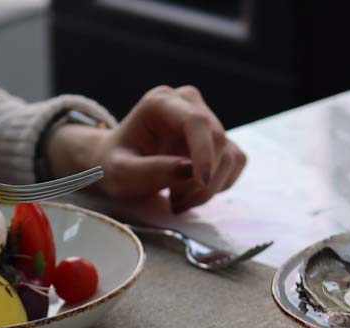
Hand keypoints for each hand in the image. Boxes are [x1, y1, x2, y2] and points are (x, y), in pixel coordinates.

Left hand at [46, 85, 245, 211]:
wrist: (119, 163)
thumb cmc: (115, 164)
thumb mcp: (121, 172)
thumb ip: (150, 170)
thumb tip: (190, 169)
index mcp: (161, 102)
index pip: (196, 121)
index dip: (204, 152)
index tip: (201, 182)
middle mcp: (188, 103)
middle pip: (217, 140)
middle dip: (202, 180)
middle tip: (175, 203)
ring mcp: (206, 119)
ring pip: (229, 155)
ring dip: (208, 188)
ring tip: (177, 199)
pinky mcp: (217, 140)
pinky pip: (234, 163)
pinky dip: (217, 186)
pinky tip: (189, 192)